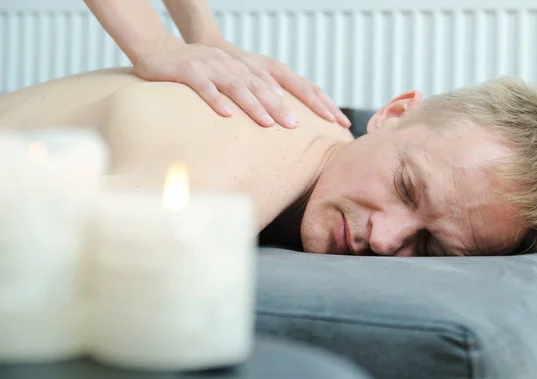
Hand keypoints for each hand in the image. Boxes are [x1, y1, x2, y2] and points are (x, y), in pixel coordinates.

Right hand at [134, 40, 350, 128]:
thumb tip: (287, 114)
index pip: (292, 82)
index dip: (314, 98)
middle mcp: (237, 64)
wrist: (162, 51)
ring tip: (268, 123)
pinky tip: (226, 115)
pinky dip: (216, 99)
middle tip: (297, 127)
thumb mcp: (237, 77)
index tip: (332, 118)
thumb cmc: (205, 70)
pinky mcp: (189, 70)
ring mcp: (214, 65)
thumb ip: (260, 91)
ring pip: (238, 85)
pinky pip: (205, 86)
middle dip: (283, 106)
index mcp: (254, 67)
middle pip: (265, 86)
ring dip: (254, 104)